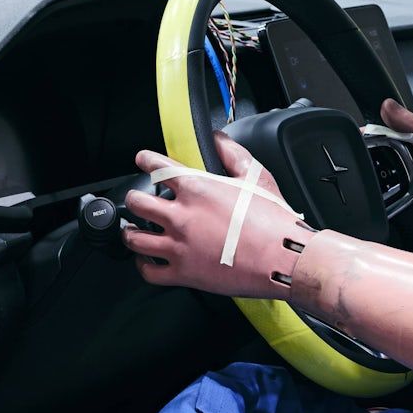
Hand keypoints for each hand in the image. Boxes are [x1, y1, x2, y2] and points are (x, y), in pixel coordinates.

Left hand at [125, 131, 311, 299]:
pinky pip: (148, 271)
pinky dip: (142, 264)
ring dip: (130, 231)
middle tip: (137, 199)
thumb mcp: (256, 176)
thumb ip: (233, 153)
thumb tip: (219, 139)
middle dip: (134, 198)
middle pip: (137, 203)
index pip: (158, 168)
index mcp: (197, 189)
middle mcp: (182, 216)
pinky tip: (146, 259)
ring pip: (135, 238)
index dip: (146, 161)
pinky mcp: (183, 273)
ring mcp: (179, 246)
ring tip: (133, 229)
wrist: (282, 255)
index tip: (142, 160)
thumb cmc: (272, 219)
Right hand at [379, 99, 412, 252]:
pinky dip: (386, 201)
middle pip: (386, 157)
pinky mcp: (410, 205)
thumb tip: (389, 106)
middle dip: (377, 160)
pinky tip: (385, 201)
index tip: (363, 133)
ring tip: (380, 183)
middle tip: (368, 160)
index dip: (379, 132)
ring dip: (382, 183)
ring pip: (385, 180)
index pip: (394, 132)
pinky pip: (390, 202)